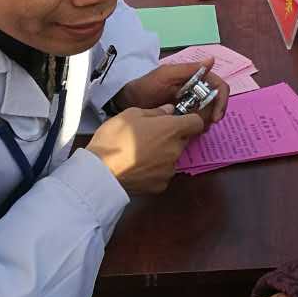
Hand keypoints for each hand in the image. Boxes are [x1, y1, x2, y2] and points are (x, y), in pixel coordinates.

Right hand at [86, 106, 204, 194]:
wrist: (101, 172)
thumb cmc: (115, 138)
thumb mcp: (130, 114)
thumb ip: (155, 111)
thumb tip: (169, 110)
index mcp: (171, 130)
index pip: (196, 122)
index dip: (189, 119)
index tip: (177, 119)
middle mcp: (175, 150)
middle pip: (182, 140)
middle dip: (171, 136)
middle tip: (150, 135)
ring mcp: (169, 170)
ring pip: (172, 157)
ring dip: (163, 153)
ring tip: (140, 153)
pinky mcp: (160, 185)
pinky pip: (162, 173)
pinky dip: (155, 170)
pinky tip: (138, 167)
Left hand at [112, 58, 228, 124]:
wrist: (126, 103)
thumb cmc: (145, 86)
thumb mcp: (165, 75)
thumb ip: (187, 69)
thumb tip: (211, 61)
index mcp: (194, 77)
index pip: (218, 86)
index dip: (221, 100)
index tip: (215, 117)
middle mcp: (195, 88)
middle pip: (216, 101)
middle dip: (213, 114)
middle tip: (202, 127)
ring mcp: (190, 102)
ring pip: (208, 112)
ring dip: (205, 121)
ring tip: (193, 130)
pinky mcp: (183, 114)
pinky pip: (197, 121)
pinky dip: (196, 126)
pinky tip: (188, 131)